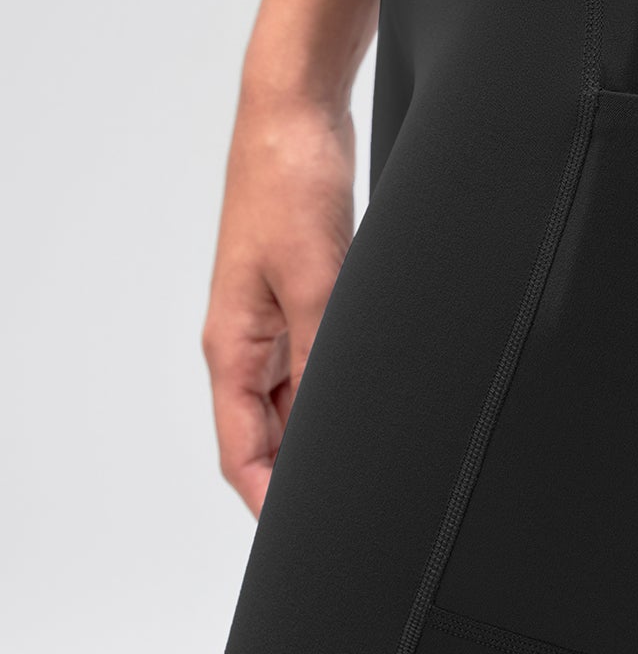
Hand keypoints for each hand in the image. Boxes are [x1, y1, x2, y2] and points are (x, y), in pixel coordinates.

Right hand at [201, 88, 355, 513]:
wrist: (296, 112)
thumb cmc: (289, 183)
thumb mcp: (318, 277)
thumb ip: (328, 353)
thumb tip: (344, 426)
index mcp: (233, 347)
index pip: (243, 453)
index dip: (273, 504)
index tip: (313, 540)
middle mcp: (250, 342)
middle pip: (273, 435)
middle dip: (310, 475)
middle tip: (367, 507)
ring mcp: (278, 318)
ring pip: (303, 400)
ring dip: (334, 428)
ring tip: (385, 460)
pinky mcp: (308, 292)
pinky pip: (324, 360)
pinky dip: (348, 384)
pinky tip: (387, 395)